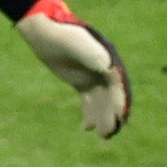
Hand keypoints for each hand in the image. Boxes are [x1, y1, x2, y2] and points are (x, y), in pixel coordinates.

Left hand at [0, 0, 128, 136]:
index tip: (121, 118)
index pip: (118, 83)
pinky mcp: (81, 80)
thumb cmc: (59, 34)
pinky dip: (89, 114)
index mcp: (107, 57)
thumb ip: (90, 53)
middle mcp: (104, 67)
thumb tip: (108, 67)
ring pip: (102, 100)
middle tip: (111, 133)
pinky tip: (86, 128)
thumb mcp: (74, 43)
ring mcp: (93, 74)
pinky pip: (89, 100)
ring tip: (103, 136)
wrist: (45, 30)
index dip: (120, 101)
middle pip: (112, 95)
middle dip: (113, 114)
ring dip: (103, 117)